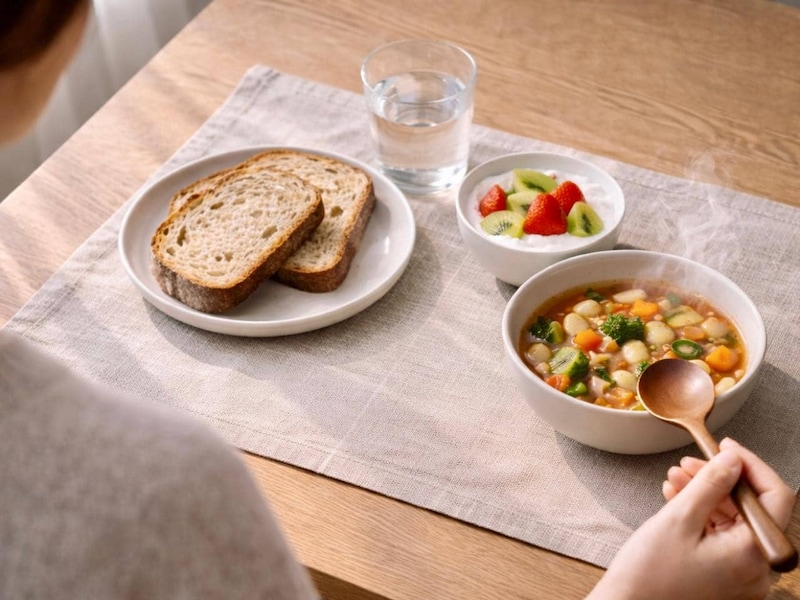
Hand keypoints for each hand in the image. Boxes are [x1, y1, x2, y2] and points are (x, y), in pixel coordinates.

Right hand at [587, 438, 795, 599]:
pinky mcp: (724, 578)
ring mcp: (741, 576)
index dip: (751, 465)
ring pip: (735, 521)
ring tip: (675, 477)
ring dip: (707, 494)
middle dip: (721, 479)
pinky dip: (702, 515)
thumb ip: (711, 484)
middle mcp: (756, 569)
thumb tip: (733, 459)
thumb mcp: (679, 517)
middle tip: (691, 460)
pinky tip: (677, 497)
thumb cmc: (649, 572)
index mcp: (753, 554)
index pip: (775, 497)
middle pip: (752, 508)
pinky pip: (722, 537)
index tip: (725, 447)